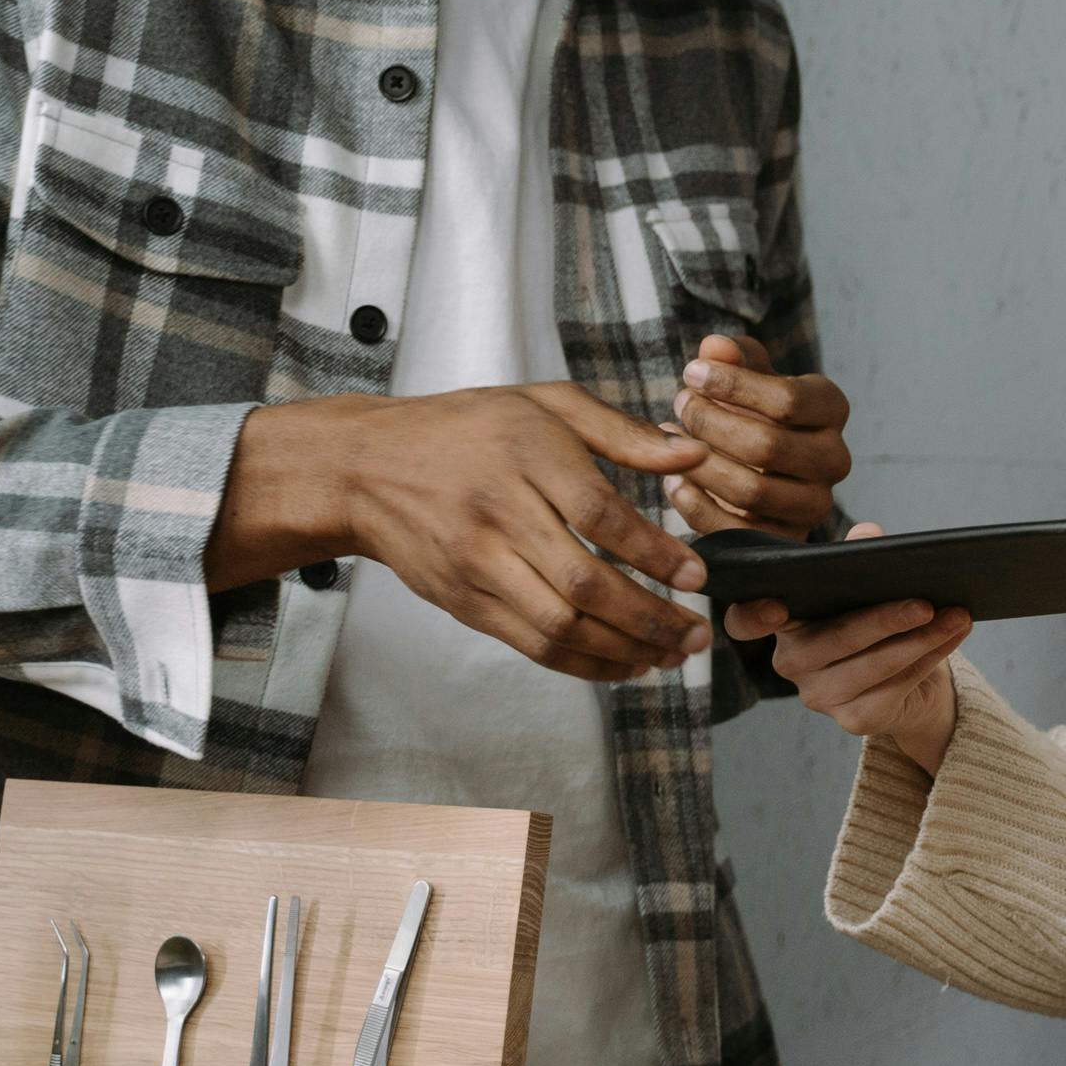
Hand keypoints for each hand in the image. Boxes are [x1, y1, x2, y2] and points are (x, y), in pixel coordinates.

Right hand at [211, 383, 709, 682]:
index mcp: (526, 455)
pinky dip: (583, 662)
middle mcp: (499, 515)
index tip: (698, 575)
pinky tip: (625, 663)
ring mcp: (476, 565)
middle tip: (698, 633)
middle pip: (583, 582)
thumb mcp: (545, 403)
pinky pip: (531, 644)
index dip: (654, 552)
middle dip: (650, 617)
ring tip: (671, 655)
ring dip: (623, 650)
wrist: (368, 467)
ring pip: (558, 625)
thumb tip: (693, 455)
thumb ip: (621, 431)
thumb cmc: (469, 428)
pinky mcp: (463, 602)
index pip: (600, 515)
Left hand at [668, 334, 853, 538]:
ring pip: (751, 490)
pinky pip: (735, 530)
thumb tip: (714, 347)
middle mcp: (834, 458)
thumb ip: (734, 357)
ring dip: (698, 463)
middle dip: (711, 423)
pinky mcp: (786, 541)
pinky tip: (671, 480)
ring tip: (670, 440)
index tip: (691, 373)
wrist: (760, 466)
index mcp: (831, 410)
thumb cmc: (753, 411)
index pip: (788, 400)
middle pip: (767, 445)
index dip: (733, 385)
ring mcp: (814, 505)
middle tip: (680, 405)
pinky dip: (695, 504)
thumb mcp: (747, 376)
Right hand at [721, 525, 968, 773]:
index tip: (774, 606)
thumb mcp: (866, 584)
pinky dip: (930, 658)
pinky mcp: (854, 720)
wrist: (906, 677)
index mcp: (785, 621)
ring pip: (875, 665)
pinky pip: (897, 686)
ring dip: (922, 639)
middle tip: (926, 601)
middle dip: (886, 618)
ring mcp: (820, 696)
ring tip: (957, 615)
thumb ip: (861, 556)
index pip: (746, 622)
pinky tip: (952, 636)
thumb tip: (869, 535)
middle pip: (838, 639)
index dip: (753, 615)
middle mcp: (791, 662)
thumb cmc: (874, 618)